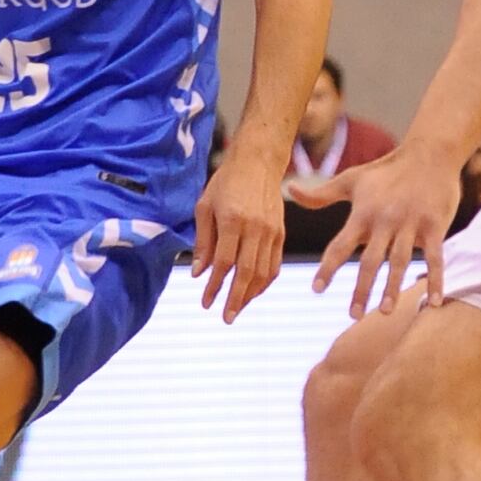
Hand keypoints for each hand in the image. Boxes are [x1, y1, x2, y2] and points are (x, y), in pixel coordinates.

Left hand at [191, 145, 285, 322]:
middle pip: (247, 273)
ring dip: (250, 295)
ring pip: (264, 273)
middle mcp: (255, 228)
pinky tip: (253, 292)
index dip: (215, 286)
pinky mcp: (281, 233)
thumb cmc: (226, 182)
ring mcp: (271, 232)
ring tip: (237, 309)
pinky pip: (274, 265)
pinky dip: (264, 282)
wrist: (259, 162)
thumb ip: (203, 241)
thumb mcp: (205, 206)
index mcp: (233, 220)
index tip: (206, 302)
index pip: (224, 262)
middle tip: (225, 318)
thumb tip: (199, 273)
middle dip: (235, 299)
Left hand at [299, 145, 461, 318]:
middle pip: (370, 260)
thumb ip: (321, 194)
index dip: (328, 268)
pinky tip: (432, 303)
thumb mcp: (351, 180)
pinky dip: (435, 281)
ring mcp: (411, 224)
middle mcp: (385, 220)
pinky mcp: (435, 226)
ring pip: (400, 261)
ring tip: (384, 311)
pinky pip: (435, 258)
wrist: (429, 153)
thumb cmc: (386, 170)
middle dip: (361, 288)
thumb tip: (291, 190)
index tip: (316, 290)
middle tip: (353, 315)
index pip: (340, 245)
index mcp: (363, 213)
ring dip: (392, 288)